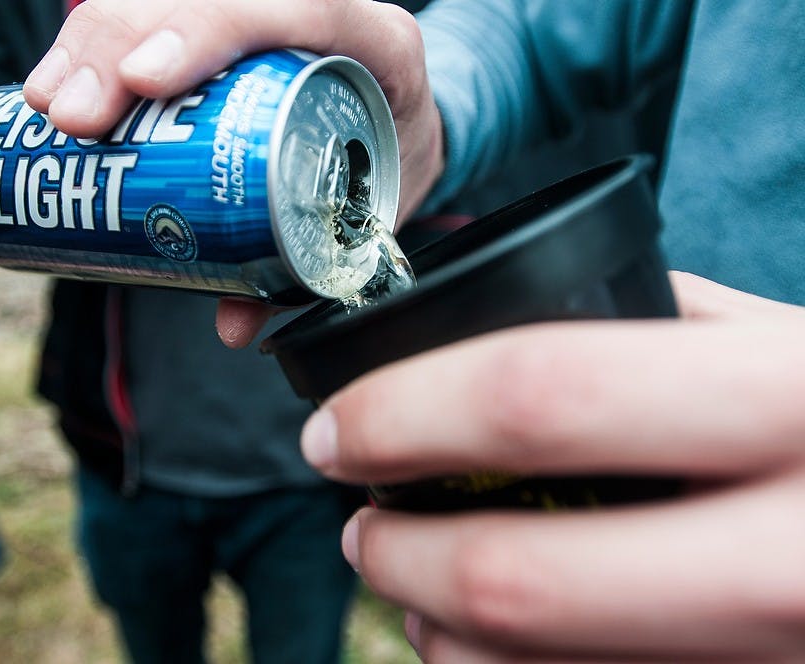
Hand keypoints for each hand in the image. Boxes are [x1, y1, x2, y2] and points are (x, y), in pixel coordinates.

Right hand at [24, 1, 443, 347]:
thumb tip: (234, 325)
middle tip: (74, 119)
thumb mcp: (369, 217)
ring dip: (94, 44)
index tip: (145, 83)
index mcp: (375, 42)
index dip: (211, 28)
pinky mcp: (223, 22)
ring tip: (50, 105)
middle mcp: (316, 10)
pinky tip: (55, 85)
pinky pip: (152, 14)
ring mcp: (265, 9)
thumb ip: (310, 266)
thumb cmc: (390, 170)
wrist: (404, 123)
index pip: (295, 7)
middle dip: (124, 44)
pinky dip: (95, 44)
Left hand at [299, 272, 804, 661]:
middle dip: (402, 556)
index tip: (338, 429)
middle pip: (525, 576)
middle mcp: (797, 551)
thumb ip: (676, 330)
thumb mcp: (798, 345)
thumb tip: (511, 317)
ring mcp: (780, 650)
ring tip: (412, 592)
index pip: (545, 395)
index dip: (406, 412)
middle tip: (361, 528)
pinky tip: (488, 646)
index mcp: (802, 403)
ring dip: (439, 636)